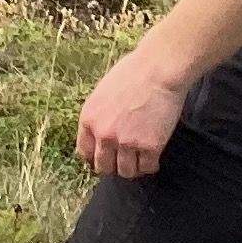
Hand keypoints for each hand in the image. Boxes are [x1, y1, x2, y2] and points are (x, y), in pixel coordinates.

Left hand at [75, 48, 191, 180]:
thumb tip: (100, 135)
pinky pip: (147, 168)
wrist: (157, 70)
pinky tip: (153, 156)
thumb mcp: (102, 94)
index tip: (104, 157)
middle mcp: (104, 134)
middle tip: (124, 159)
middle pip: (103, 167)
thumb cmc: (131, 74)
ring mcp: (126, 143)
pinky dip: (150, 165)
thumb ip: (99, 116)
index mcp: (88, 119)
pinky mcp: (150, 147)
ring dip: (132, 167)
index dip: (95, 157)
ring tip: (139, 158)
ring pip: (125, 172)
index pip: (84, 153)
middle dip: (113, 165)